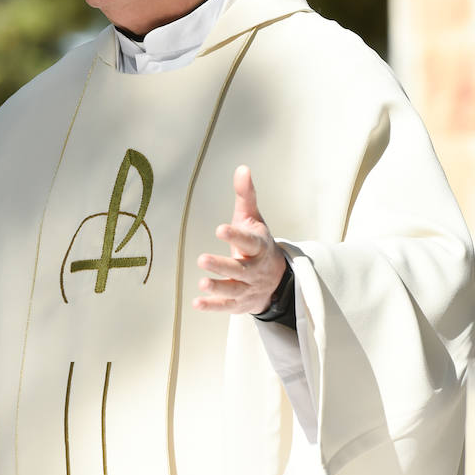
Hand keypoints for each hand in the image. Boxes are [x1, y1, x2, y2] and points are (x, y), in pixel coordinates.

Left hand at [193, 166, 287, 314]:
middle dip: (223, 266)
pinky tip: (196, 303)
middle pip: (240, 269)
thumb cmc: (258, 243)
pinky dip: (212, 306)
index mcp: (258, 247)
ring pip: (233, 289)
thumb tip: (242, 168)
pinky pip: (226, 306)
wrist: (277, 279)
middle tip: (202, 259)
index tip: (220, 229)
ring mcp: (248, 288)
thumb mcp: (253, 219)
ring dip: (217, 287)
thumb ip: (246, 196)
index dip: (235, 236)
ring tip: (201, 283)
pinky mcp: (240, 303)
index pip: (248, 242)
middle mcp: (254, 269)